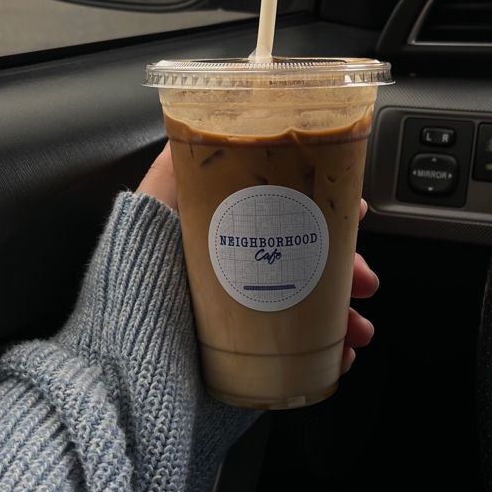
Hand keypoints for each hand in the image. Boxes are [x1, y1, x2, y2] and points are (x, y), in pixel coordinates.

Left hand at [139, 144, 377, 375]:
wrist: (126, 372)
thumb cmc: (134, 288)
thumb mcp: (154, 211)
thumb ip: (176, 167)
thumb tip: (203, 120)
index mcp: (220, 243)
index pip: (283, 219)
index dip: (323, 213)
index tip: (354, 212)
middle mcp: (235, 283)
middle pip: (307, 266)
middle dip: (346, 269)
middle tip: (364, 279)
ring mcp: (247, 329)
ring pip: (313, 314)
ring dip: (347, 316)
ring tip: (358, 330)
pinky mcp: (253, 368)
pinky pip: (304, 361)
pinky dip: (332, 357)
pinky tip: (343, 357)